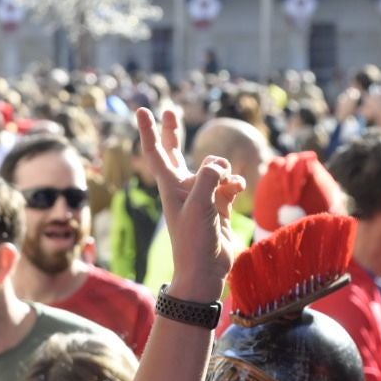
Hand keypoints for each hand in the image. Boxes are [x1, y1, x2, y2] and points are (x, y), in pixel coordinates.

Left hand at [137, 107, 242, 299]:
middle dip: (174, 131)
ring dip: (225, 169)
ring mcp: (202, 194)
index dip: (150, 131)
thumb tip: (219, 164)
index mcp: (170, 186)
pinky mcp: (220, 203)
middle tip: (170, 110)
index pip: (156, 152)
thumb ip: (208, 178)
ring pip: (215, 167)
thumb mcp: (199, 206)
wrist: (206, 270)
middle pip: (176, 151)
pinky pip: (230, 182)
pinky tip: (237, 192)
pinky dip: (236, 183)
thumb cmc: (194, 241)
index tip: (143, 109)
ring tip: (226, 186)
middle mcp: (184, 187)